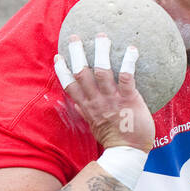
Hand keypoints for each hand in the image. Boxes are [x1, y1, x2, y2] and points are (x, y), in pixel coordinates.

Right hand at [54, 33, 154, 151]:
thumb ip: (87, 113)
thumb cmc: (114, 139)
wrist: (128, 153)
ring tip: (101, 37)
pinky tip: (132, 49)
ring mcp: (112, 99)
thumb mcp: (95, 126)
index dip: (62, 70)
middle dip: (77, 54)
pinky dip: (128, 61)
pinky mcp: (129, 99)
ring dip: (100, 52)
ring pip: (102, 71)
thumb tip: (78, 105)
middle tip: (75, 37)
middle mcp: (96, 101)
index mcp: (87, 107)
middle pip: (82, 73)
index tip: (57, 57)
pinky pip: (126, 76)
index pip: (69, 86)